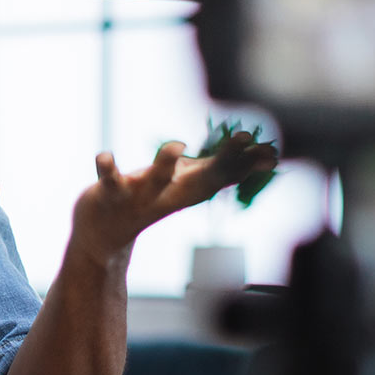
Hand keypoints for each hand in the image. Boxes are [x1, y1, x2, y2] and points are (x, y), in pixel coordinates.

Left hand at [69, 135, 277, 263]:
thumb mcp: (190, 183)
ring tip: (177, 146)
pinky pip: (109, 182)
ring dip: (165, 163)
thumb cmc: (151, 198)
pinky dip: (106, 168)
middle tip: (244, 138)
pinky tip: (104, 155)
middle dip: (223, 159)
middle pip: (200, 178)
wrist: (104, 237)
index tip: (271, 149)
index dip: (246, 161)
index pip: (223, 174)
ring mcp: (140, 196)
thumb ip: (223, 167)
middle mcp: (169, 194)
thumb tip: (268, 155)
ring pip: (155, 180)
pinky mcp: (111, 196)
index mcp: (188, 189)